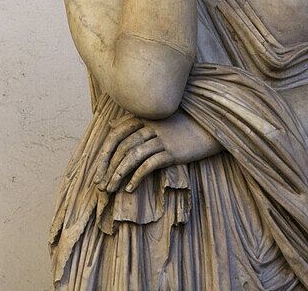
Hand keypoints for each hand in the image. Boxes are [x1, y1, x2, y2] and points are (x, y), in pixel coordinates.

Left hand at [94, 110, 221, 193]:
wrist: (209, 127)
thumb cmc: (181, 124)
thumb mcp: (157, 119)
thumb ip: (134, 122)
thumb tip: (112, 125)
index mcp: (145, 117)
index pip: (116, 135)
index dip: (105, 154)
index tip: (97, 171)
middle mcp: (151, 125)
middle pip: (122, 146)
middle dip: (108, 167)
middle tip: (100, 185)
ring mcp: (162, 138)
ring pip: (133, 155)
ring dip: (118, 173)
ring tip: (111, 189)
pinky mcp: (172, 151)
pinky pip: (150, 164)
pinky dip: (137, 176)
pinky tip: (130, 188)